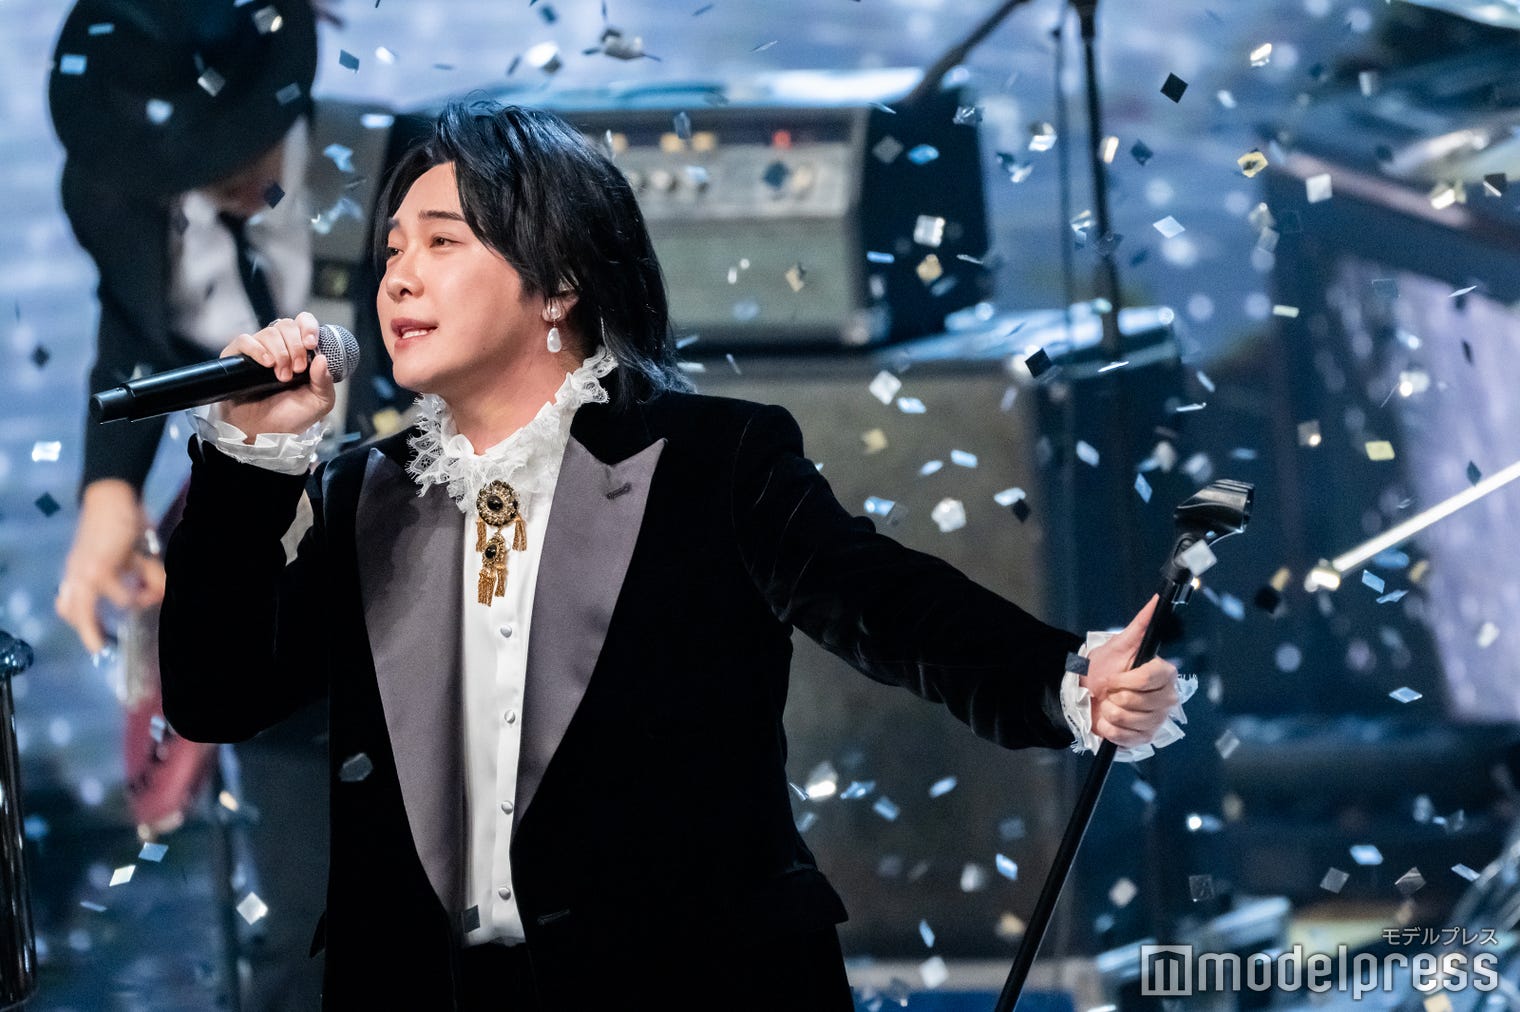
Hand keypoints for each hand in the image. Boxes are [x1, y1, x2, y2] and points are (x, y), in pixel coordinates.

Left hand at [55, 480, 165, 654]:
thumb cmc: (121, 524)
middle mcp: (75, 575)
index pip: (67, 604)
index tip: (99, 637)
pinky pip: (119, 596)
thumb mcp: (134, 556)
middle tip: (104, 644)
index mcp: (78, 572)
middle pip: (71, 611)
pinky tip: (146, 589)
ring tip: (143, 599)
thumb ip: (147, 576)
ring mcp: (84, 573)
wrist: (111, 497)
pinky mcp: (99, 568)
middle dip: (89, 631)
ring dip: (120, 608)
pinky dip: (133, 597)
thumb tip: (161, 594)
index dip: (80, 622)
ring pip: (87, 610)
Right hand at [219, 312, 335, 440]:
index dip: (308, 327)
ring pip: (269, 332)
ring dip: (280, 353)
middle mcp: (279, 347)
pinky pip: (244, 340)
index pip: (303, 323)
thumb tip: (322, 358)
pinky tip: (266, 363)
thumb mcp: (319, 402)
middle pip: (286, 325)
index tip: (311, 344)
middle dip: (295, 346)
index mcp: (300, 352)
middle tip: (296, 370)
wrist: (264, 434)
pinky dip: (257, 349)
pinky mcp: (237, 359)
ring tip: (281, 376)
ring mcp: (257, 351)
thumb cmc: (291, 417)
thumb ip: (325, 381)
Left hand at [1083, 595, 1180, 748]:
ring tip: (1107, 704)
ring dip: (1110, 711)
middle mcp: (1167, 698)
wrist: (1083, 695)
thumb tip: (1157, 599)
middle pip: (1140, 700)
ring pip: (1131, 719)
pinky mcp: (1145, 738)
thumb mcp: (1118, 645)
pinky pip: (1126, 736)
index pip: (1151, 678)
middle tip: (1110, 691)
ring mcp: (1157, 720)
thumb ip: (1140, 624)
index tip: (1113, 677)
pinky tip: (1108, 720)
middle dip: (1115, 694)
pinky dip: (1110, 728)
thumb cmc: (1102, 669)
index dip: (1127, 679)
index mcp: (1164, 674)